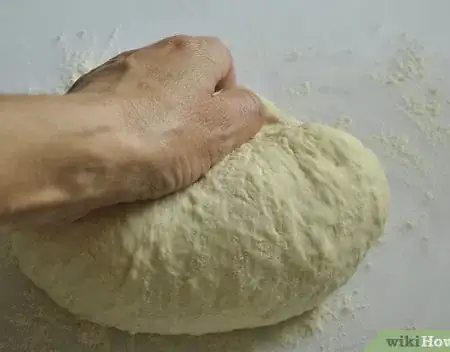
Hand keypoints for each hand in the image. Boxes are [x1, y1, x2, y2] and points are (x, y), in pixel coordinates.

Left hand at [68, 35, 267, 201]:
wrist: (81, 151)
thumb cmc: (162, 137)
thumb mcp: (225, 127)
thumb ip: (248, 112)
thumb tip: (246, 108)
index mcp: (190, 52)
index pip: (224, 63)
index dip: (227, 97)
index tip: (218, 130)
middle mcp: (152, 54)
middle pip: (186, 81)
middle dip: (193, 112)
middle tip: (192, 148)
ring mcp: (115, 74)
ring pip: (153, 98)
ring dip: (160, 123)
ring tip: (156, 157)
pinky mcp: (88, 99)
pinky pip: (123, 113)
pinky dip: (130, 130)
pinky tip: (127, 155)